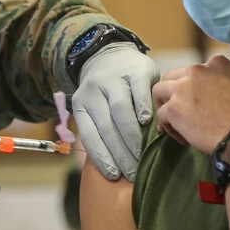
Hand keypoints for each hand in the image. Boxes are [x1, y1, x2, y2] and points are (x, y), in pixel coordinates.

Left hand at [72, 43, 160, 181]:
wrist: (110, 53)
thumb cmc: (105, 93)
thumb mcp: (94, 108)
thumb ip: (100, 131)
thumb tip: (113, 168)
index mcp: (81, 104)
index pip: (90, 135)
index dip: (101, 157)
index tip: (114, 175)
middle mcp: (94, 90)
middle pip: (106, 127)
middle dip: (120, 153)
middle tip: (132, 173)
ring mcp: (114, 78)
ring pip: (120, 111)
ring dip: (132, 137)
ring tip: (141, 156)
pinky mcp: (136, 70)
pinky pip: (139, 91)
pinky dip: (144, 108)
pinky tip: (149, 123)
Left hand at [152, 55, 229, 153]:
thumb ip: (228, 80)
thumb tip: (219, 89)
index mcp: (217, 63)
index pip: (196, 71)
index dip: (195, 87)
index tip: (200, 102)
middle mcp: (197, 70)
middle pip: (173, 77)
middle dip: (174, 93)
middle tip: (182, 111)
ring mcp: (183, 88)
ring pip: (159, 91)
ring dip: (165, 106)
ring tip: (175, 123)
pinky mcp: (173, 108)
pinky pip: (162, 116)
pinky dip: (169, 128)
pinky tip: (183, 138)